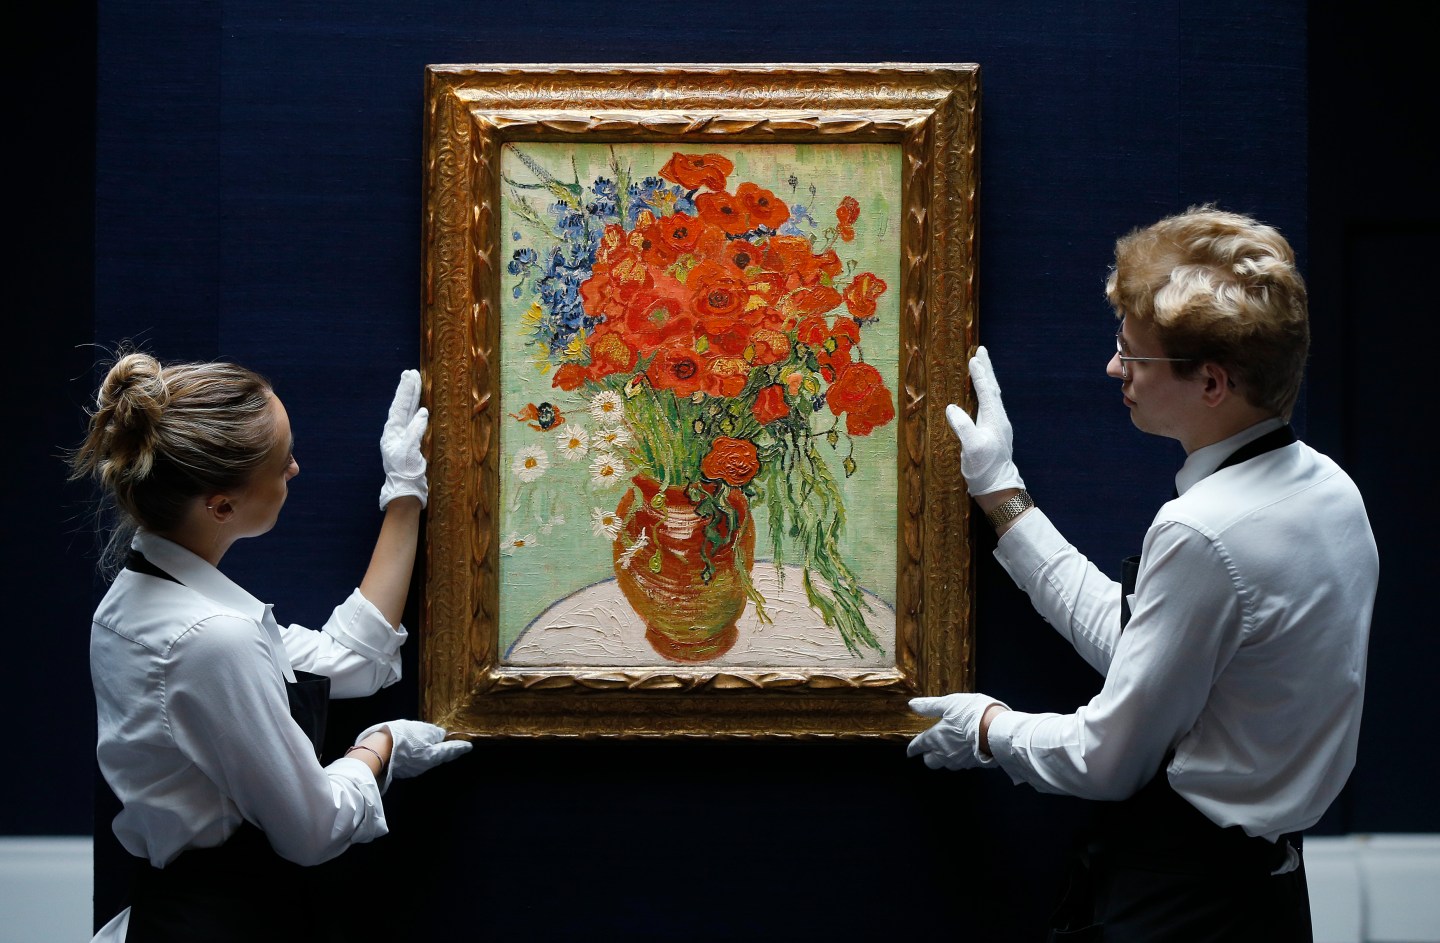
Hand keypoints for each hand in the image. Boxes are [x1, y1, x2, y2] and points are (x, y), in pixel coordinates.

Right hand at [356, 720, 470, 779]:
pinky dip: (423, 755)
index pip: (450, 750)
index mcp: (433, 755)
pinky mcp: (403, 769)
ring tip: (441, 747)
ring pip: (429, 760)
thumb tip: (441, 736)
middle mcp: (426, 765)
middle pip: (441, 757)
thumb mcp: (420, 729)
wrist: (376, 751)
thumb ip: (433, 733)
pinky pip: (418, 761)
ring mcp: (414, 769)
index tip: (469, 746)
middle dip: (449, 752)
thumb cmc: (400, 736)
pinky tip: (421, 751)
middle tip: (458, 748)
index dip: (460, 747)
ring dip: (436, 754)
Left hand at [378, 369, 428, 510]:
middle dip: (407, 390)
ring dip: (412, 398)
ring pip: (408, 412)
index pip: (400, 406)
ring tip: (415, 383)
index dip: (406, 391)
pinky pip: (413, 421)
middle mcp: (396, 431)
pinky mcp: (410, 442)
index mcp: (392, 432)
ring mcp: (402, 437)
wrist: (406, 489)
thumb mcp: (409, 451)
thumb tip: (423, 412)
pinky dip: (416, 411)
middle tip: (411, 373)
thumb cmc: (406, 472)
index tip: (410, 376)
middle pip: (402, 406)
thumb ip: (415, 431)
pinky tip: (420, 406)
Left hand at [907, 693, 1006, 770]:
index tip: (910, 752)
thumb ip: (930, 706)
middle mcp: (945, 753)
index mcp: (935, 738)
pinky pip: (962, 765)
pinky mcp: (974, 765)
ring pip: (946, 765)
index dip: (913, 748)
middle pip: (930, 762)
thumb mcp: (949, 703)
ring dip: (945, 759)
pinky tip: (966, 751)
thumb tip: (912, 705)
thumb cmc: (971, 714)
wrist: (997, 731)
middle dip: (929, 756)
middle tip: (931, 749)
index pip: (919, 746)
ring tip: (950, 749)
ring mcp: (959, 761)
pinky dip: (960, 759)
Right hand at [945, 346, 1024, 495]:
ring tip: (982, 366)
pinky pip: (990, 405)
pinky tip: (982, 395)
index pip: (987, 391)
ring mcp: (998, 426)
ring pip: (993, 396)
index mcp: (994, 420)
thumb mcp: (971, 448)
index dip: (980, 375)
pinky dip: (986, 392)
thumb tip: (952, 408)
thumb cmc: (984, 470)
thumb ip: (963, 427)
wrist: (999, 489)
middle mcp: (999, 419)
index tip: (974, 358)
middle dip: (987, 370)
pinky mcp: (995, 433)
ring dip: (987, 379)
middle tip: (982, 350)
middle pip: (993, 389)